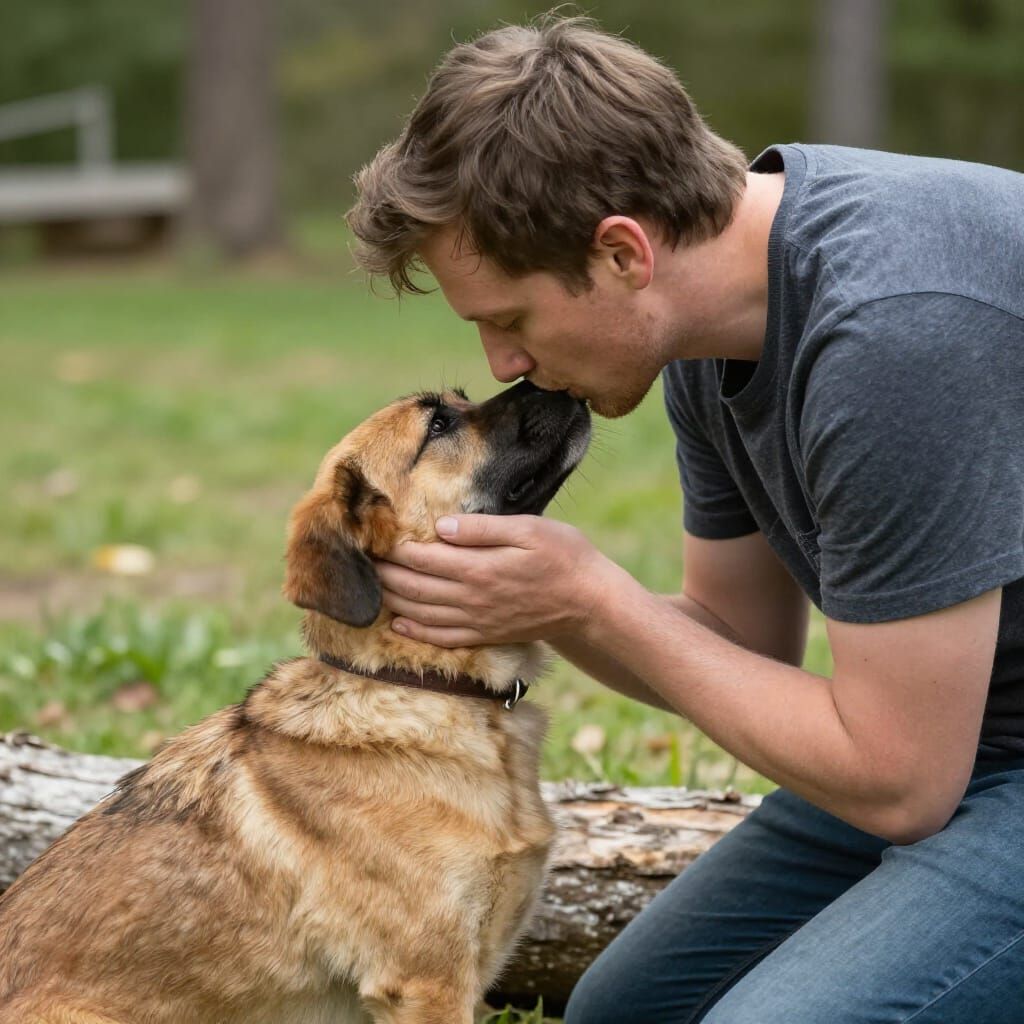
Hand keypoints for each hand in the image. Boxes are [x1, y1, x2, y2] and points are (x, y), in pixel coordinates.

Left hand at [375, 514, 618, 647]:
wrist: (590, 604)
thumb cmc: (565, 556)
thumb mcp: (530, 529)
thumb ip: (483, 529)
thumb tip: (440, 528)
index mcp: (480, 568)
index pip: (423, 558)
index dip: (395, 549)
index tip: (375, 536)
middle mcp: (472, 598)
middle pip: (415, 587)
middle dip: (385, 573)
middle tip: (362, 560)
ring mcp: (477, 621)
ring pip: (421, 613)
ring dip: (392, 600)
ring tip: (371, 586)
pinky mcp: (485, 635)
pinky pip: (441, 638)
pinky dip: (415, 631)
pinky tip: (398, 623)